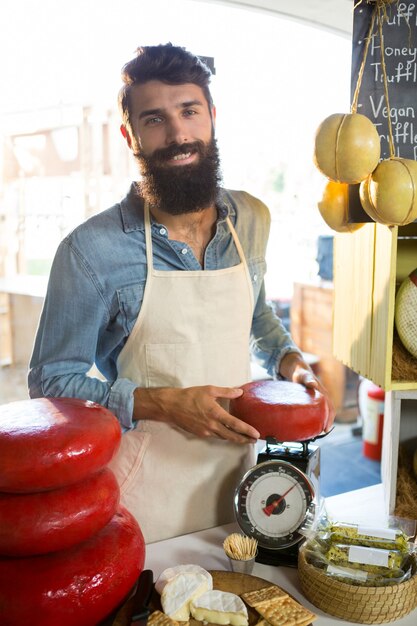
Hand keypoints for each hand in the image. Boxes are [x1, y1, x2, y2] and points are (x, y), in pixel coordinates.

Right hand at [133, 385, 259, 443]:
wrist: (171, 406)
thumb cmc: (190, 396)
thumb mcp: (209, 390)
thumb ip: (226, 392)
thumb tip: (239, 392)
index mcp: (216, 414)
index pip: (236, 425)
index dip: (247, 431)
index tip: (256, 434)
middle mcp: (212, 426)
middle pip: (232, 436)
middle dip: (244, 439)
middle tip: (254, 441)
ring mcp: (206, 432)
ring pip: (224, 437)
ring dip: (235, 439)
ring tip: (244, 439)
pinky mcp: (200, 434)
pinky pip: (215, 436)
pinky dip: (224, 436)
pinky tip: (228, 434)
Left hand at [279, 352, 335, 431]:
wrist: (298, 370)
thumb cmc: (301, 373)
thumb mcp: (304, 375)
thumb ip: (308, 379)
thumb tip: (313, 384)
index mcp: (323, 392)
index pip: (330, 407)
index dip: (329, 418)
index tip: (326, 428)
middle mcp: (323, 396)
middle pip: (329, 411)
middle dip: (327, 422)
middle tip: (321, 433)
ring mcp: (319, 398)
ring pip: (325, 411)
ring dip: (324, 420)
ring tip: (317, 431)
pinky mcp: (314, 400)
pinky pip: (319, 410)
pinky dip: (318, 417)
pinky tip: (312, 423)